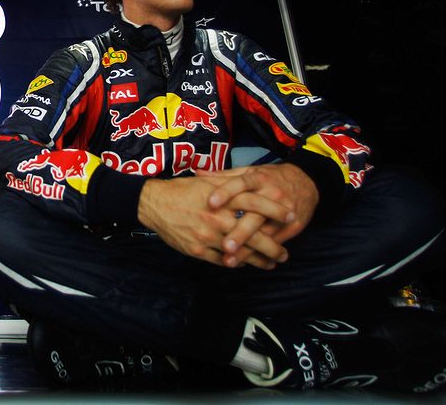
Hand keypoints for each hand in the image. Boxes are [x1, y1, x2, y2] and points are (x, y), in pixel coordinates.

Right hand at [137, 175, 293, 268]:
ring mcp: (208, 236)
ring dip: (258, 260)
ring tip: (270, 264)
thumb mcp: (206, 181)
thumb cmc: (181, 190)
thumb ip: (229, 182)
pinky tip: (244, 263)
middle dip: (273, 247)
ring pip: (241, 253)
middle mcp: (218, 218)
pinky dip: (236, 263)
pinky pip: (223, 261)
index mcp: (222, 198)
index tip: (291, 217)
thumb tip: (252, 181)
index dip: (276, 210)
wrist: (154, 204)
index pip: (256, 203)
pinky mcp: (198, 250)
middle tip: (285, 253)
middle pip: (254, 235)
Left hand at [202, 163, 317, 266]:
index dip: (225, 192)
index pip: (240, 184)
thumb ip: (224, 176)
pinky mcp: (292, 227)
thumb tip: (198, 174)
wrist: (307, 182)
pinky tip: (248, 264)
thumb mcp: (250, 171)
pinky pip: (274, 242)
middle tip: (224, 246)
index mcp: (258, 179)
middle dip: (240, 232)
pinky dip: (261, 255)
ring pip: (264, 234)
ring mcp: (282, 213)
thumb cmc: (271, 178)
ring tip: (230, 261)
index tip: (210, 203)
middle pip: (254, 215)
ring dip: (248, 250)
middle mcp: (271, 195)